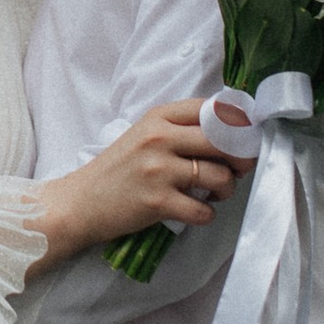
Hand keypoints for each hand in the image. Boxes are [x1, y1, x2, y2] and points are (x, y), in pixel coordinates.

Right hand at [32, 103, 236, 267]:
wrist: (80, 202)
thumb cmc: (116, 170)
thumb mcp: (143, 136)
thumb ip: (178, 130)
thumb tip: (228, 137)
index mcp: (157, 118)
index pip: (210, 109)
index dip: (235, 124)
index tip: (243, 139)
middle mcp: (159, 139)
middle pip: (221, 141)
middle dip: (240, 158)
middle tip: (239, 169)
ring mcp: (158, 170)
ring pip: (219, 176)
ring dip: (226, 189)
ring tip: (216, 193)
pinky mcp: (157, 202)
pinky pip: (203, 209)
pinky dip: (206, 214)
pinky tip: (196, 211)